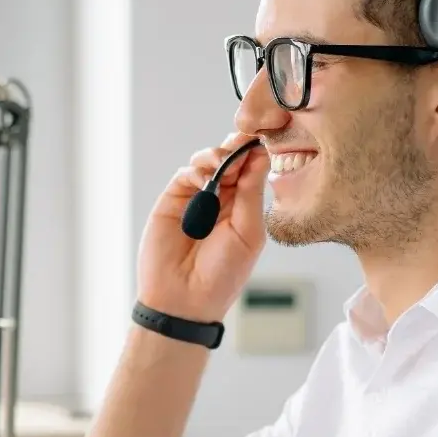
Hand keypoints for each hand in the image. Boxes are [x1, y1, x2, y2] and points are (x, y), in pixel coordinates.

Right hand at [135, 133, 268, 321]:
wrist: (184, 299)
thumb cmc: (222, 275)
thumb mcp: (248, 233)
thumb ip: (251, 194)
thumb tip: (259, 156)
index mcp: (244, 206)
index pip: (252, 170)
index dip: (257, 152)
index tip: (265, 137)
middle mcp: (221, 199)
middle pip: (231, 159)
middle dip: (237, 147)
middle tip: (244, 141)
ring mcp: (196, 198)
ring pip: (207, 161)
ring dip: (217, 155)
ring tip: (223, 162)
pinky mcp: (172, 201)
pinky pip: (185, 175)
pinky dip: (195, 170)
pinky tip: (203, 179)